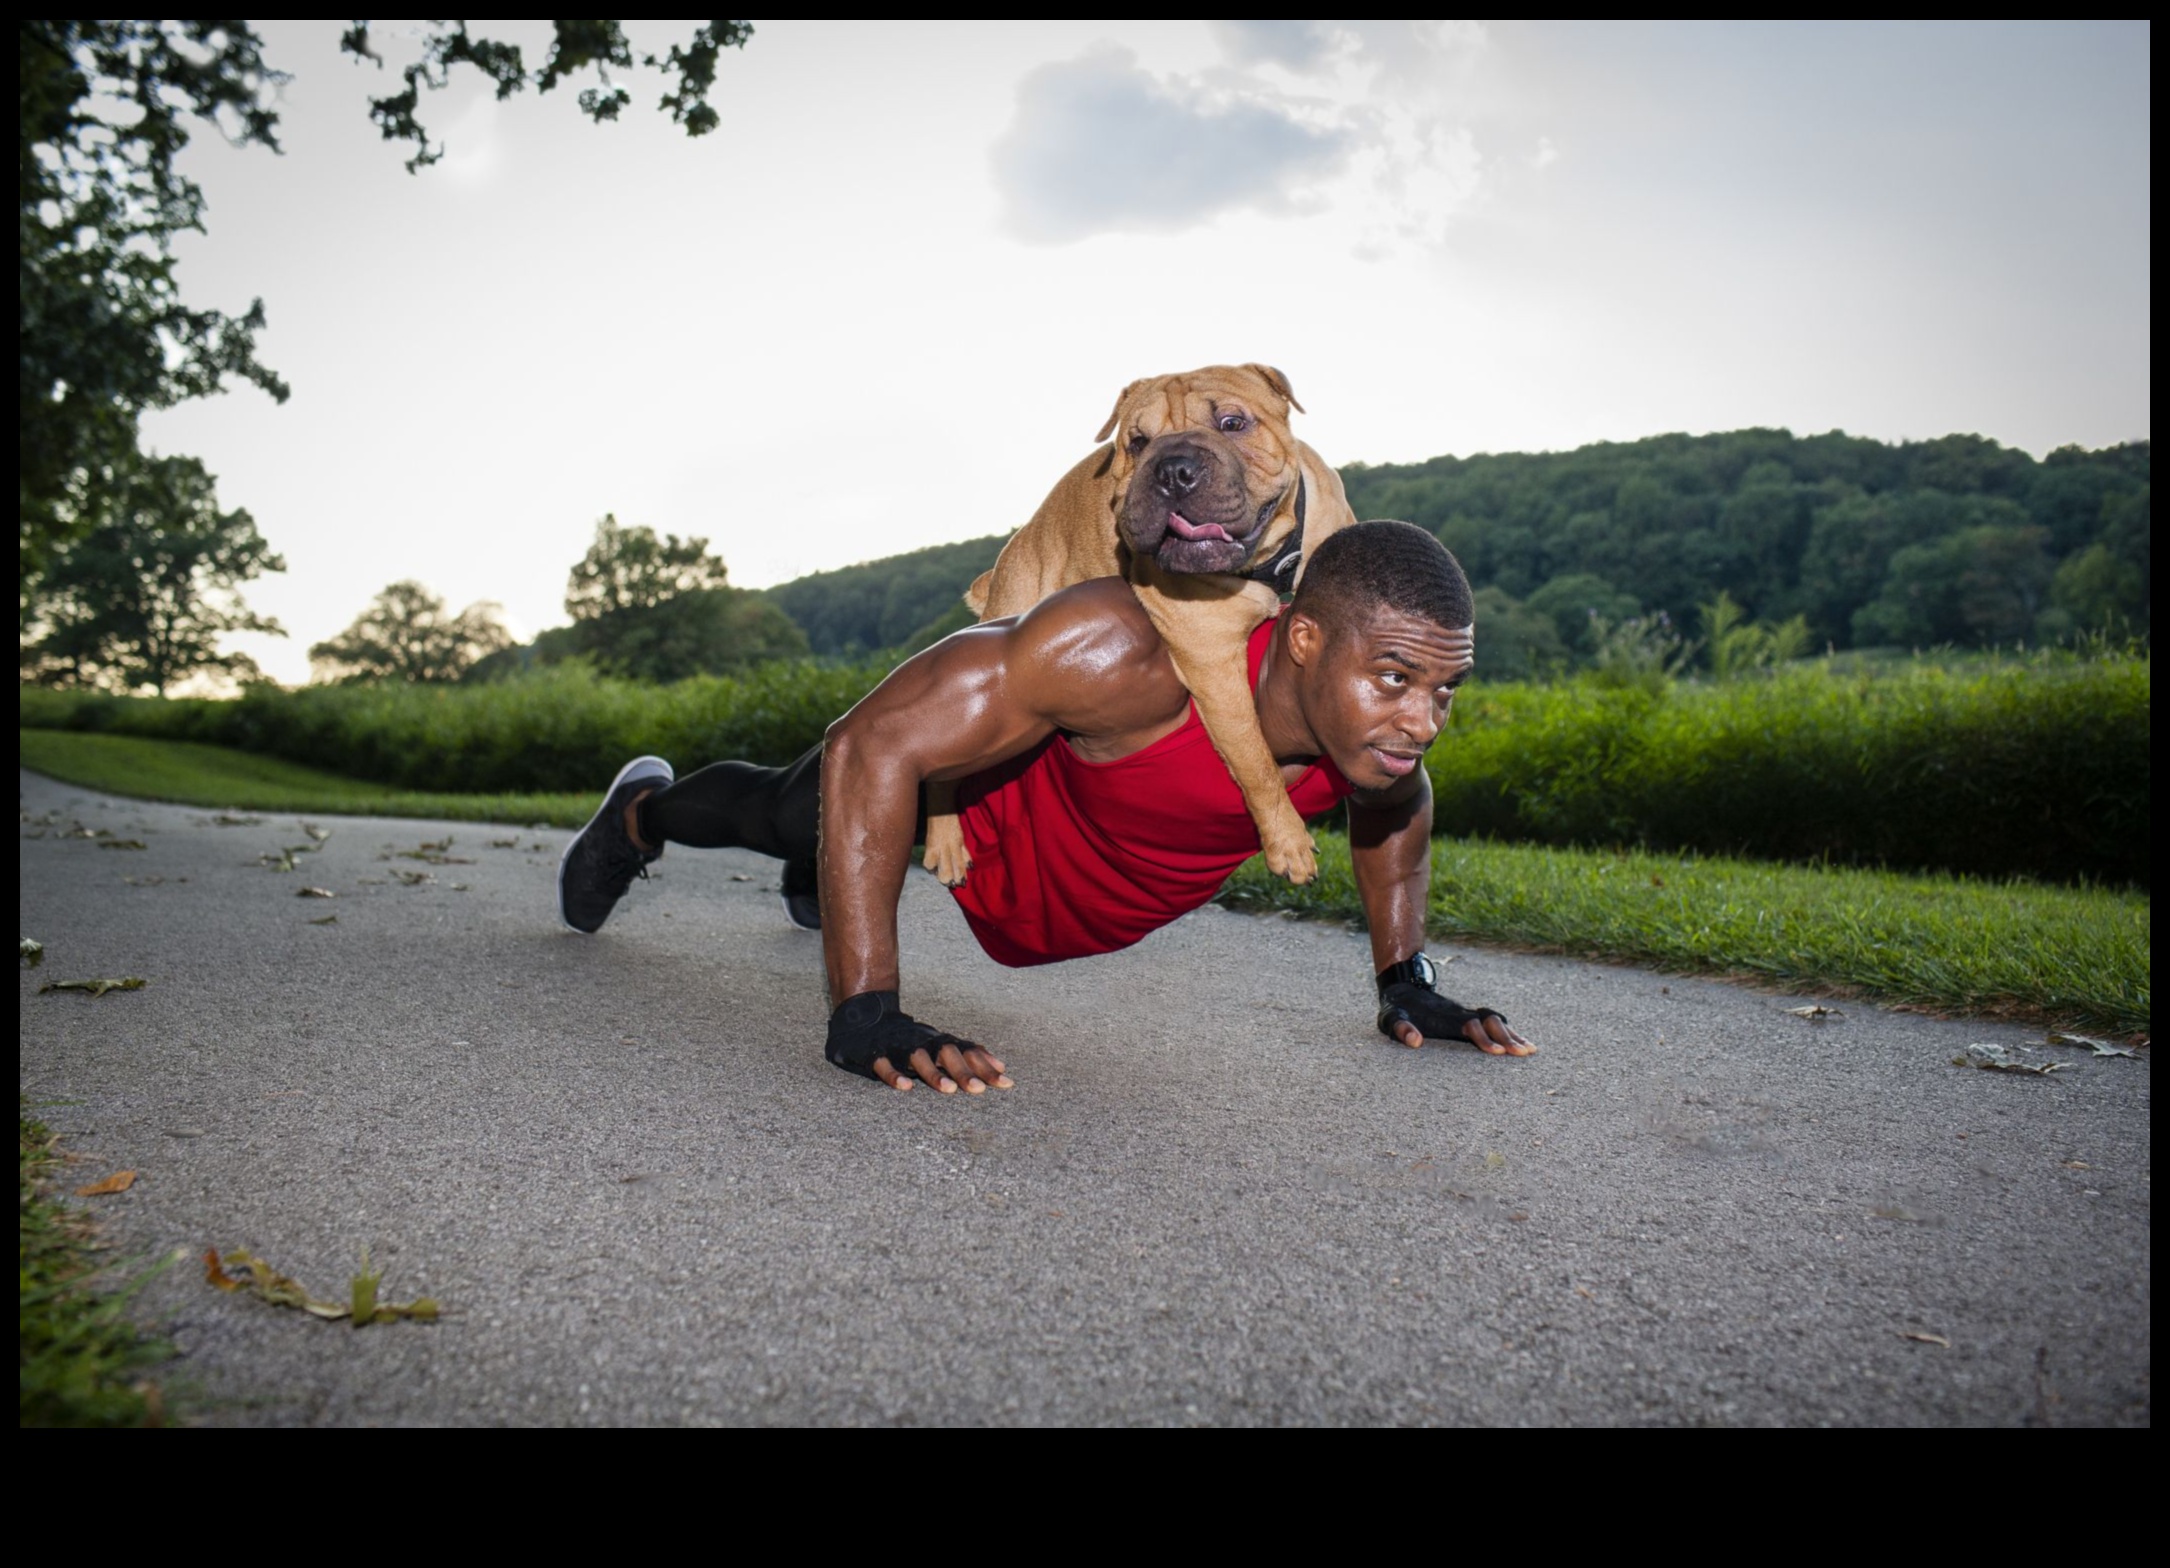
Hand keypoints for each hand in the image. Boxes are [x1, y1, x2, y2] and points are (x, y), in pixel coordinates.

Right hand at [871, 1040, 1012, 1094]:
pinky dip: (894, 1075)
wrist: (870, 1019)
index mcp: (942, 1042)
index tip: (1006, 1083)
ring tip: (948, 1090)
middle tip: (979, 1090)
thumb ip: (971, 1056)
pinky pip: (885, 1065)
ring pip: (919, 1058)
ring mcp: (901, 1048)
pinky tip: (905, 1087)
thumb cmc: (916, 1040)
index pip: (969, 1053)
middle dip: (964, 1071)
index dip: (987, 1067)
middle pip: (947, 1053)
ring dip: (934, 1073)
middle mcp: (925, 1043)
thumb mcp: (943, 1045)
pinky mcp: (877, 1055)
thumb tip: (1002, 1067)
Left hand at [1377, 984, 1535, 1056]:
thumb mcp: (1391, 1019)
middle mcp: (1461, 1014)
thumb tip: (1415, 1042)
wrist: (1403, 989)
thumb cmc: (1397, 1009)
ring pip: (1496, 1021)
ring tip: (1531, 1050)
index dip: (1483, 1038)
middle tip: (1524, 1054)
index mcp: (1445, 1017)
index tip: (1497, 1053)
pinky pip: (1493, 1023)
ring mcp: (1466, 1015)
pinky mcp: (1468, 1018)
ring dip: (1513, 1034)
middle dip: (1507, 1037)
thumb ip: (1401, 1029)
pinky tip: (1521, 1043)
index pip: (1470, 1026)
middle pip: (1490, 1022)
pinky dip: (1509, 1032)